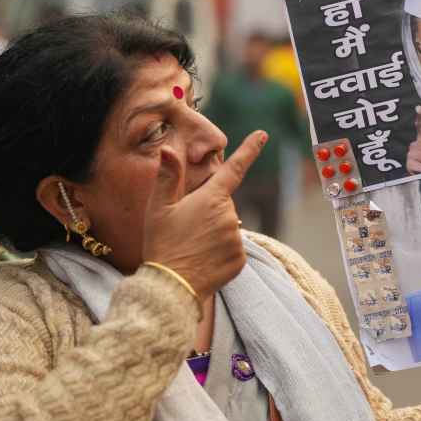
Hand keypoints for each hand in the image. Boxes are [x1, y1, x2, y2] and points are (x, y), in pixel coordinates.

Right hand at [142, 130, 267, 299]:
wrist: (171, 286)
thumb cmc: (162, 244)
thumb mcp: (158, 208)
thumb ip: (168, 177)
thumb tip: (168, 150)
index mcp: (211, 198)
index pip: (234, 169)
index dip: (249, 150)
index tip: (262, 134)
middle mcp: (230, 216)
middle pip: (223, 204)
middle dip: (209, 210)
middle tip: (186, 227)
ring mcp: (236, 239)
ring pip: (227, 227)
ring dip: (213, 232)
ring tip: (192, 245)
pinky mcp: (240, 260)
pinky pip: (231, 249)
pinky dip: (219, 251)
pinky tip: (202, 259)